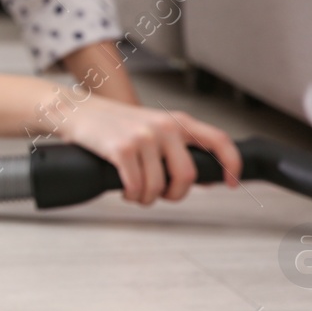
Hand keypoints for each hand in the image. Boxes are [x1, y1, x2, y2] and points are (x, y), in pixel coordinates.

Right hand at [55, 98, 241, 204]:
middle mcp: (164, 127)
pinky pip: (136, 187)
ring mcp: (143, 137)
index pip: (219, 141)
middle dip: (175, 195)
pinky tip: (126, 190)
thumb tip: (207, 180)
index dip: (232, 164)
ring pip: (158, 187)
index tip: (232, 182)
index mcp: (178, 121)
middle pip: (187, 176)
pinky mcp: (122, 149)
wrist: (79, 111)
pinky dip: (131, 196)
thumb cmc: (116, 124)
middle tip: (162, 195)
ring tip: (138, 193)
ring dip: (147, 199)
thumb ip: (180, 148)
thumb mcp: (155, 127)